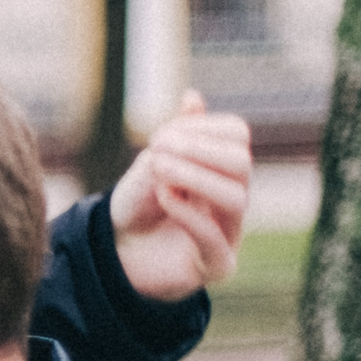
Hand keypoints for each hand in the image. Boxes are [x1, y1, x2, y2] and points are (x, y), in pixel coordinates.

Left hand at [109, 92, 251, 299]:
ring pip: (236, 198)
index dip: (203, 127)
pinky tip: (164, 195)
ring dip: (195, 177)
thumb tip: (191, 95)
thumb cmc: (139, 204)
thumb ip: (175, 135)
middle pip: (242, 164)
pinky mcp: (217, 265)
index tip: (161, 132)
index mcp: (223, 168)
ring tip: (158, 168)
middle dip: (201, 150)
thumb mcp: (151, 163)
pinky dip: (189, 213)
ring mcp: (230, 232)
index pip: (237, 136)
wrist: (118, 252)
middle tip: (158, 144)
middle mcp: (234, 197)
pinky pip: (216, 239)